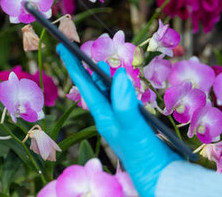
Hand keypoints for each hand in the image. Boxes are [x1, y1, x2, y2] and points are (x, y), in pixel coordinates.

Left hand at [58, 46, 179, 196]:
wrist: (160, 176)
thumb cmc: (144, 154)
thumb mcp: (132, 128)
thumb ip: (125, 103)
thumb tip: (118, 75)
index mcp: (102, 116)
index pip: (84, 85)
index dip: (73, 64)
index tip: (61, 46)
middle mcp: (108, 117)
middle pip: (92, 87)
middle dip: (84, 67)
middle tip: (75, 49)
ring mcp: (119, 120)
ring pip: (107, 93)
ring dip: (102, 76)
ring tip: (97, 62)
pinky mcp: (131, 123)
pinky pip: (120, 99)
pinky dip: (119, 87)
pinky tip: (122, 83)